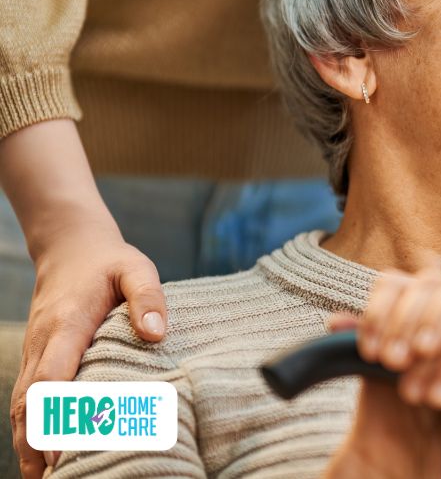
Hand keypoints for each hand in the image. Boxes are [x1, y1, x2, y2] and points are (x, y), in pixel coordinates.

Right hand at [9, 220, 166, 478]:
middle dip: (36, 441)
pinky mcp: (36, 357)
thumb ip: (148, 298)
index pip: (52, 375)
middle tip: (53, 475)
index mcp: (67, 324)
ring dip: (29, 441)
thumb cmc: (109, 262)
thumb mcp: (136, 269)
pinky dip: (29, 427)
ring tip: (46, 477)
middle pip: (30, 400)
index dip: (53, 413)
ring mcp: (35, 351)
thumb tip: (156, 334)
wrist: (71, 246)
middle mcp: (44, 342)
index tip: (60, 447)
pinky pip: (27, 397)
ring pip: (23, 404)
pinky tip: (42, 455)